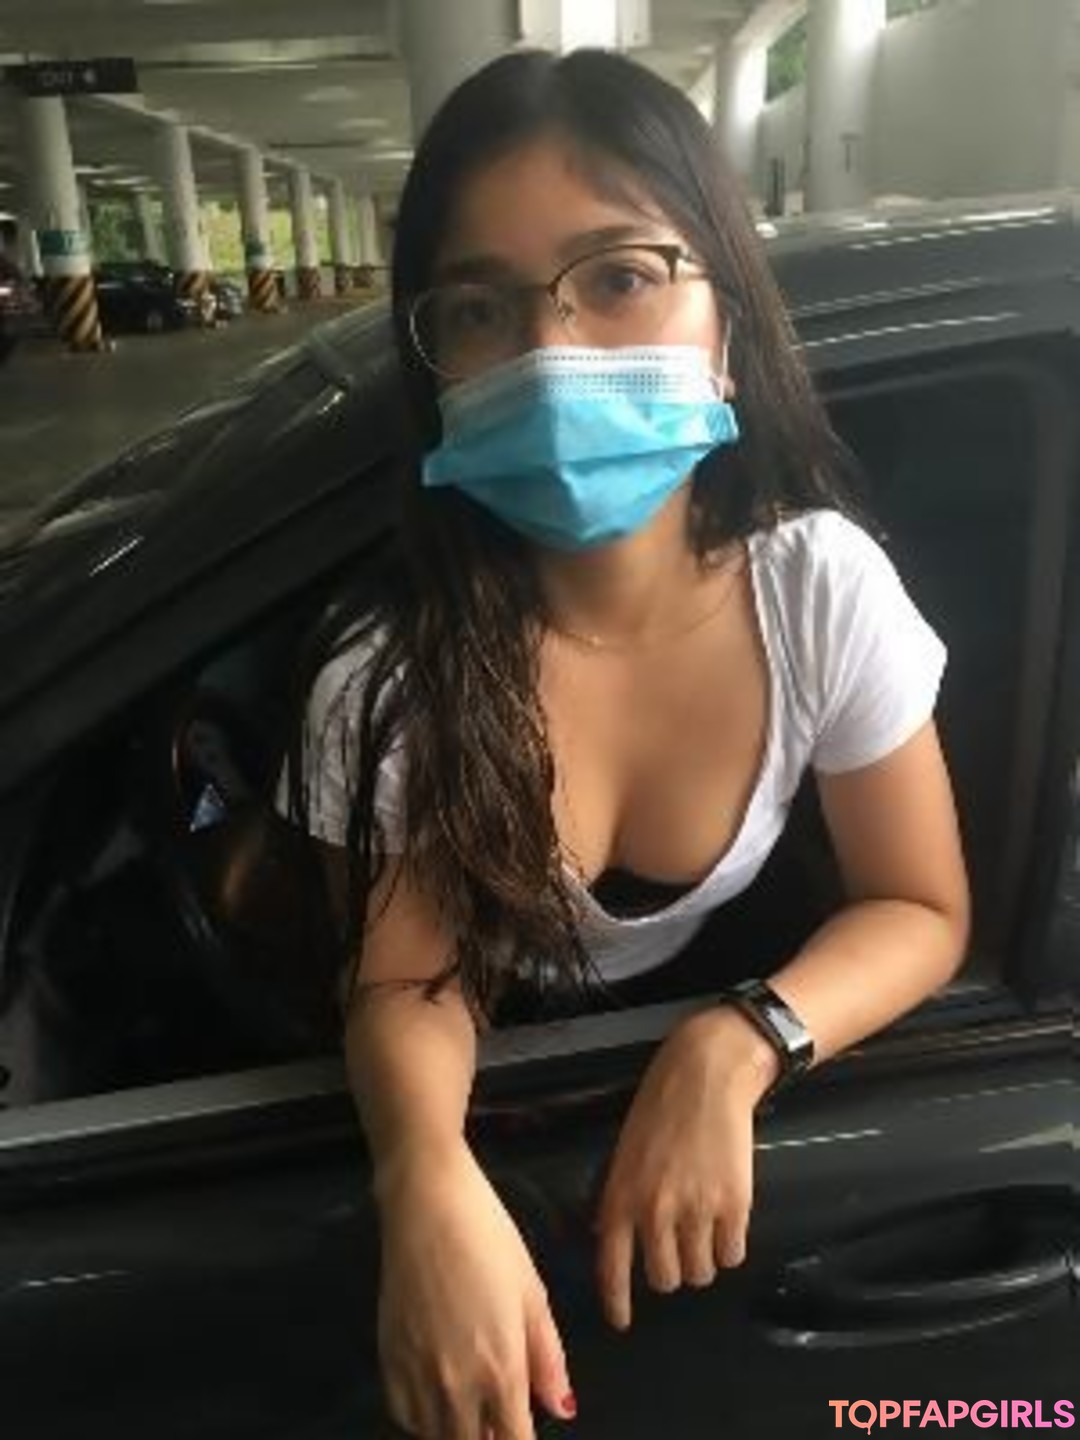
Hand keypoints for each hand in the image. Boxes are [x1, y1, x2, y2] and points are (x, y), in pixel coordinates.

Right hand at [376, 1141, 576, 1439]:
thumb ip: (548, 1359)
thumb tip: (562, 1409)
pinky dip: (422, 1418)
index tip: (523, 1434)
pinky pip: (403, 1414)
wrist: (428, 1204)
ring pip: (435, 1437)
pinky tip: (436, 1397)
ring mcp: (416, 1374)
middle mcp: (456, 1385)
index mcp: (501, 1370)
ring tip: (471, 1409)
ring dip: (456, 1432)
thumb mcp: (532, 1293)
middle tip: (499, 1417)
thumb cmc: (490, 1239)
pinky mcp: (387, 1358)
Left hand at [593, 1006, 777, 1329]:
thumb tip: (611, 1238)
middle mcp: (656, 1211)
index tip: (622, 1321)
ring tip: (706, 1232)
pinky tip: (727, 1224)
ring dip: (703, 1261)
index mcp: (621, 1195)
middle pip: (665, 1278)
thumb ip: (620, 1197)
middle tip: (679, 1249)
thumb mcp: (626, 1150)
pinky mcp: (735, 1206)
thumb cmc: (660, 1105)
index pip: (612, 1265)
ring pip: (700, 1272)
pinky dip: (730, 1248)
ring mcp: (697, 1211)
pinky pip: (733, 1255)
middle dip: (672, 1270)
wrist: (706, 1074)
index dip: (617, 1300)